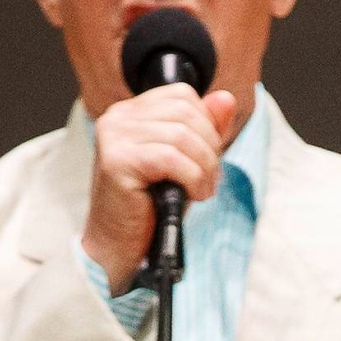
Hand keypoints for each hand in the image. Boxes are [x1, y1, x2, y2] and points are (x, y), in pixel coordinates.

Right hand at [81, 83, 244, 291]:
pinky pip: (172, 158)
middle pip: (186, 112)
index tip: (206, 158)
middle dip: (209, 148)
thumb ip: (206, 128)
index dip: (206, 125)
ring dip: (203, 167)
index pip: (183, 95)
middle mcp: (118, 117)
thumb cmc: (150, 206)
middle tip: (208, 180)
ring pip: (182, 135)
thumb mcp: (187, 161)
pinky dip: (192, 178)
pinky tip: (191, 196)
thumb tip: (226, 99)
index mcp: (132, 112)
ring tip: (200, 190)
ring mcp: (115, 136)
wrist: (119, 245)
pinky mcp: (117, 160)